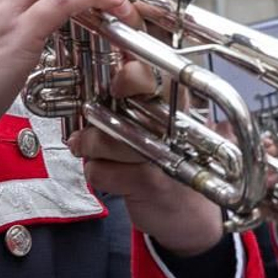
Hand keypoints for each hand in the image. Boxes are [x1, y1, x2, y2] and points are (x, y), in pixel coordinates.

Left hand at [68, 54, 224, 256]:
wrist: (189, 212)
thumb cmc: (168, 161)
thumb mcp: (159, 121)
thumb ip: (136, 93)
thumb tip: (106, 65)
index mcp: (176, 100)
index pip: (152, 70)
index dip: (128, 71)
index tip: (112, 80)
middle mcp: (174, 121)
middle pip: (130, 96)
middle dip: (99, 107)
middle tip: (90, 114)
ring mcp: (164, 152)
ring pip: (105, 134)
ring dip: (88, 144)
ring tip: (88, 147)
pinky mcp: (151, 182)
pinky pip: (101, 169)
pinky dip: (94, 172)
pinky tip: (105, 172)